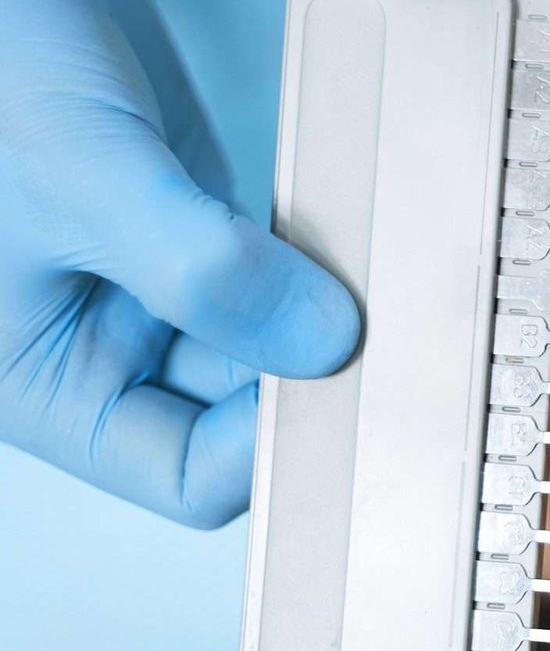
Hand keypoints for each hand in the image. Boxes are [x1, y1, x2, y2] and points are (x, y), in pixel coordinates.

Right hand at [0, 0, 357, 527]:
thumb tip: (324, 343)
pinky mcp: (197, 225)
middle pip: (245, 414)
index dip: (271, 448)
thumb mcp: (84, 177)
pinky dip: (324, 257)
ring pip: (273, 338)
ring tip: (393, 282)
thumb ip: (201, 270)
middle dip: (316, 376)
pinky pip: (279, 269)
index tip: (348, 388)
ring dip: (330, 314)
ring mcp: (157, 286)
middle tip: (401, 339)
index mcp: (46, 380)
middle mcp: (104, 345)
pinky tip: (365, 232)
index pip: (187, 473)